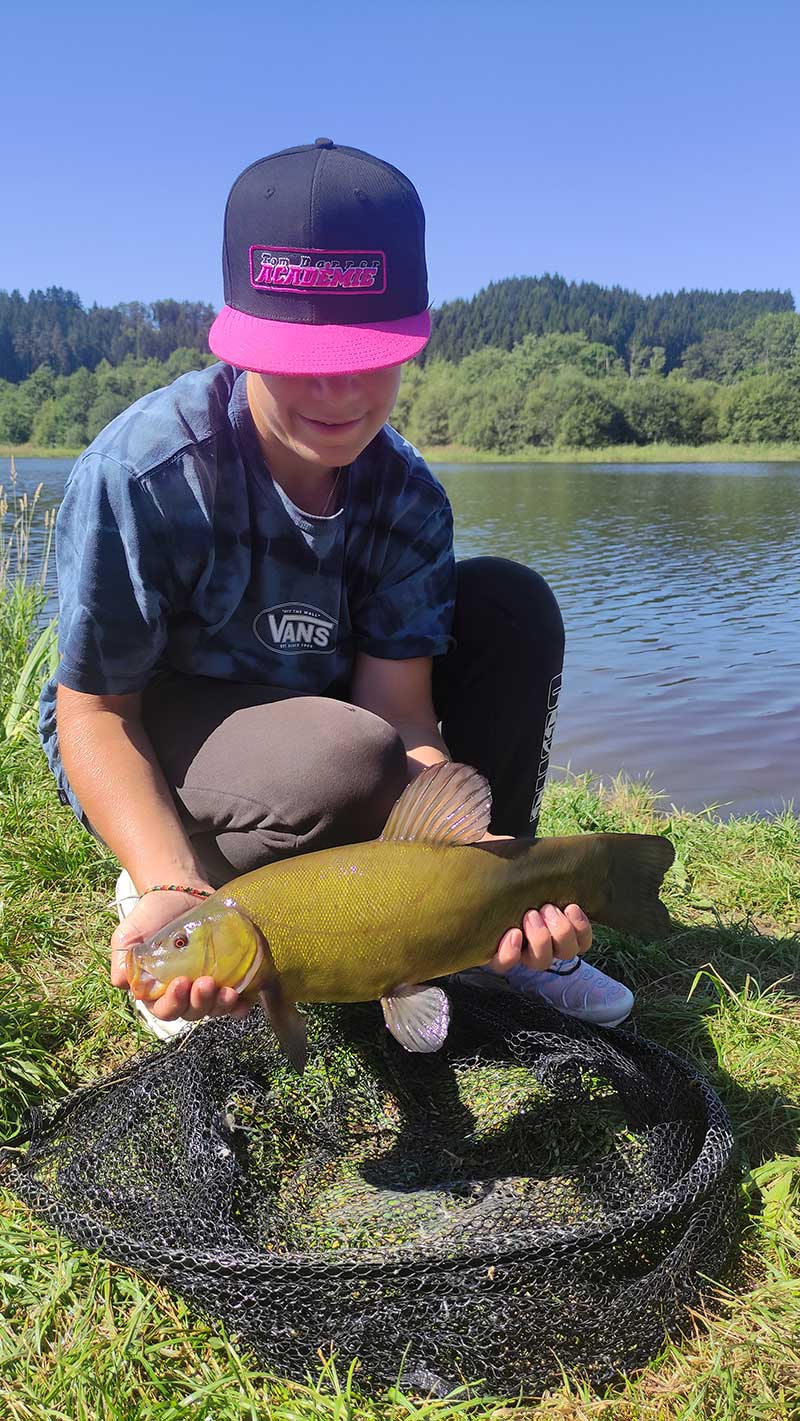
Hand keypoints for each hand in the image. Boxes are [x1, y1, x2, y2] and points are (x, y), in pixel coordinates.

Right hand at [110, 887, 250, 1023]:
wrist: (179, 892)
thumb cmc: (151, 916)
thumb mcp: (128, 934)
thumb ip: (122, 958)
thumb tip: (120, 982)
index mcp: (158, 992)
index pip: (164, 1010)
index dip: (173, 1003)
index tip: (180, 983)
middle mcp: (183, 994)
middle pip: (192, 1012)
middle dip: (200, 1003)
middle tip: (206, 983)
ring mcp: (206, 986)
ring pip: (214, 1008)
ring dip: (221, 1005)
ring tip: (228, 992)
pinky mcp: (227, 975)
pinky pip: (235, 1000)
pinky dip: (240, 1006)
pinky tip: (243, 1001)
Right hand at [479, 832, 592, 972]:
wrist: (533, 869)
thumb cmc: (504, 870)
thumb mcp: (488, 864)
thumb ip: (485, 859)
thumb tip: (492, 845)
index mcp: (501, 938)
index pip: (502, 963)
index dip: (509, 954)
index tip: (514, 932)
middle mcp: (528, 947)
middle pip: (538, 961)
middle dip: (539, 937)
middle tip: (534, 912)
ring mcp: (554, 942)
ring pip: (562, 954)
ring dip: (560, 932)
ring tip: (552, 906)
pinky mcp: (574, 934)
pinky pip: (583, 943)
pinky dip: (581, 928)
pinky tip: (573, 908)